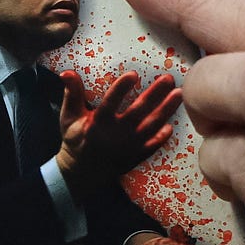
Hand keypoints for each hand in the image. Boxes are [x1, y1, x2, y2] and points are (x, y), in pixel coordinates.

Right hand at [54, 71, 179, 199]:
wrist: (82, 172)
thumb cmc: (76, 139)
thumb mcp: (69, 116)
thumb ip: (71, 94)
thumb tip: (66, 73)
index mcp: (98, 122)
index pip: (111, 102)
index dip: (121, 88)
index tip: (133, 74)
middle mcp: (115, 134)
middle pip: (138, 111)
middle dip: (154, 94)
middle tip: (168, 79)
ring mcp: (128, 146)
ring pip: (151, 126)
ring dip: (165, 110)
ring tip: (178, 94)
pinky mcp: (135, 155)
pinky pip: (152, 145)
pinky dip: (162, 136)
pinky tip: (170, 125)